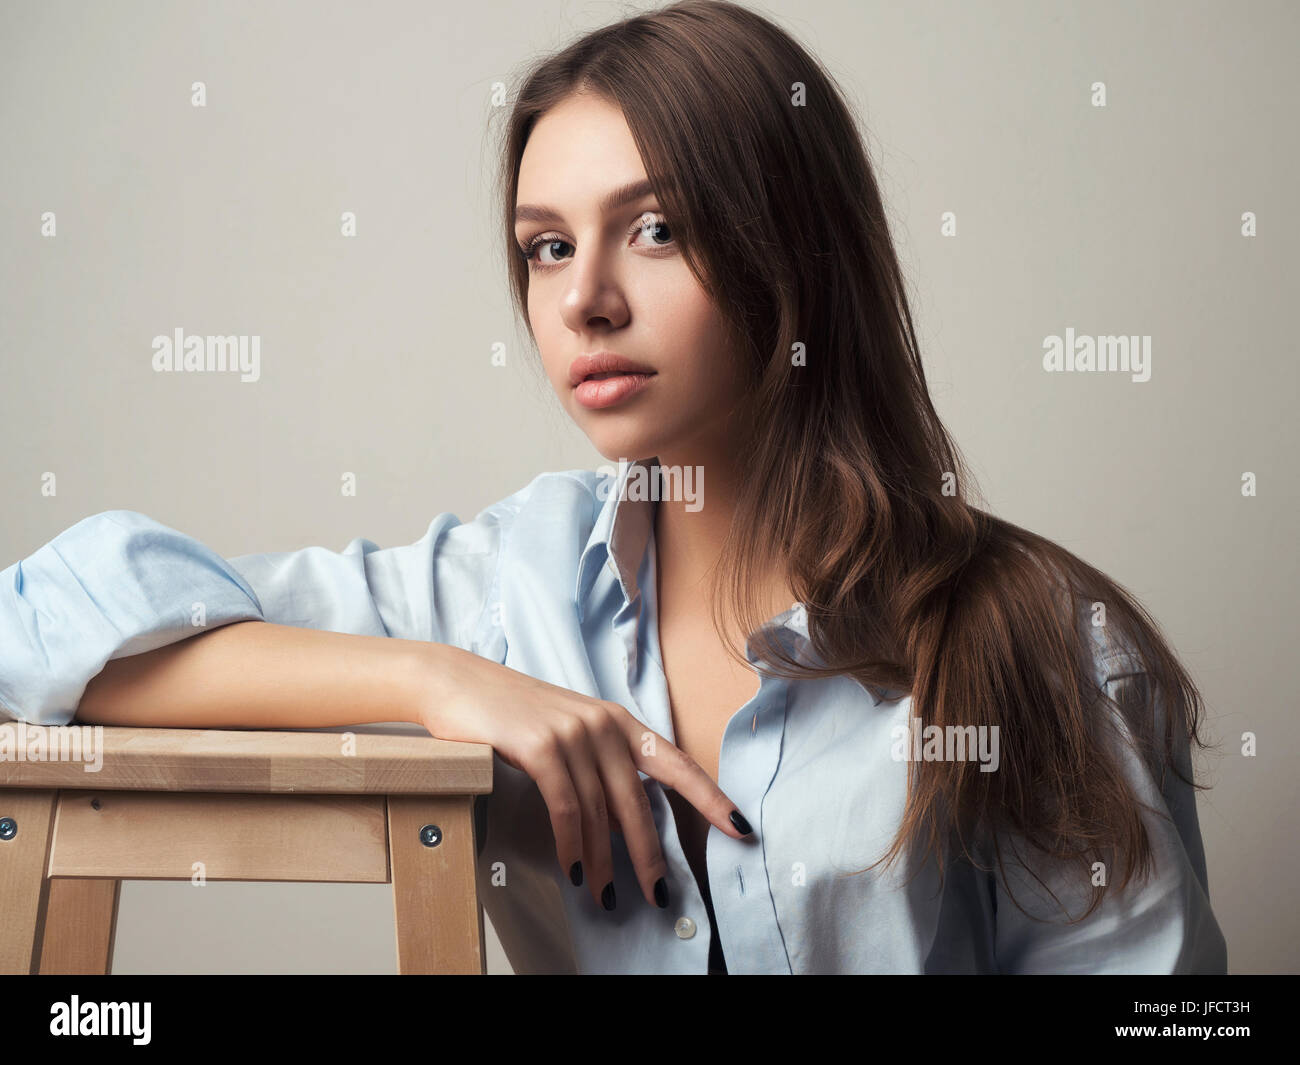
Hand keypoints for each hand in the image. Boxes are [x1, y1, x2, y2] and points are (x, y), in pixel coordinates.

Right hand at [413, 642, 753, 911]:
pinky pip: (567, 807)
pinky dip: (572, 845)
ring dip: (604, 860)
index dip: (711, 798)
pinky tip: (575, 869)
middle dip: (650, 854)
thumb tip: (622, 825)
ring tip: (607, 895)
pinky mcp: (541, 746)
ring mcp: (574, 733)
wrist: (460, 684)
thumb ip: (599, 770)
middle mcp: (604, 724)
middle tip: (659, 895)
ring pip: (600, 812)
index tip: (742, 829)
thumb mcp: (569, 735)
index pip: (676, 763)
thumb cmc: (513, 715)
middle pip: (639, 801)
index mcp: (619, 721)